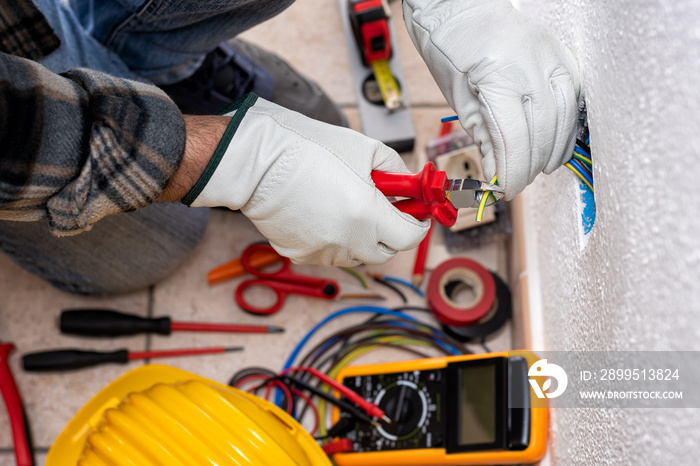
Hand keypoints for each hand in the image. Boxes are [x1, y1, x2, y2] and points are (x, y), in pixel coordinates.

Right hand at [181, 94, 428, 265]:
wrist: (255, 161)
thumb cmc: (306, 149)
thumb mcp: (363, 149)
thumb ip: (395, 169)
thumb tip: (408, 183)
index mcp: (367, 215)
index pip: (409, 237)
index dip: (417, 223)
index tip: (416, 213)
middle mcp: (347, 241)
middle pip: (385, 251)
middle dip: (391, 232)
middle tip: (385, 209)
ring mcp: (322, 252)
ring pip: (356, 255)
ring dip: (361, 236)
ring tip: (346, 205)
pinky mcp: (299, 255)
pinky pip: (328, 253)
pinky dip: (333, 239)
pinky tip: (321, 212)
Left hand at [403, 0, 580, 199]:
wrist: (463, 8)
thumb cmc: (453, 48)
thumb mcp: (459, 99)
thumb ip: (484, 137)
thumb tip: (499, 174)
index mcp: (500, 75)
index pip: (515, 140)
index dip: (512, 172)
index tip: (504, 190)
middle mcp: (534, 66)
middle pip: (542, 134)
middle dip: (527, 167)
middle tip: (514, 183)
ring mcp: (554, 59)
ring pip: (564, 121)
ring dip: (549, 153)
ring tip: (532, 169)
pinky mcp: (565, 57)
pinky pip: (574, 102)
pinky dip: (565, 130)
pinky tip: (553, 147)